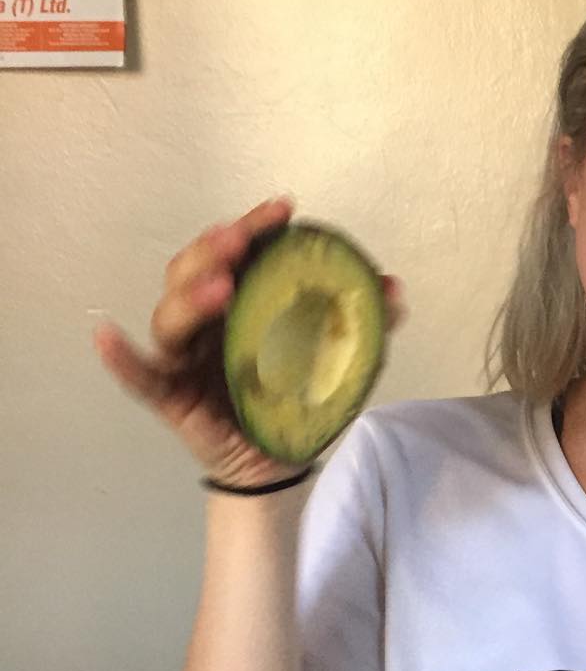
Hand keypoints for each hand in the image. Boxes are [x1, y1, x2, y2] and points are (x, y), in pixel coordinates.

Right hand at [94, 197, 405, 489]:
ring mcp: (183, 359)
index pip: (236, 254)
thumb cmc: (296, 397)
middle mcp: (204, 324)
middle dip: (213, 251)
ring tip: (220, 289)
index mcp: (239, 303)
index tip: (282, 210)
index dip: (253, 227)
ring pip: (170, 318)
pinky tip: (107, 336)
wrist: (281, 460)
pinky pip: (140, 377)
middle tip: (241, 241)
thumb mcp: (338, 357)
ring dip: (189, 297)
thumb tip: (393, 289)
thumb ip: (366, 323)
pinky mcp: (171, 397)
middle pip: (190, 274)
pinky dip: (121, 357)